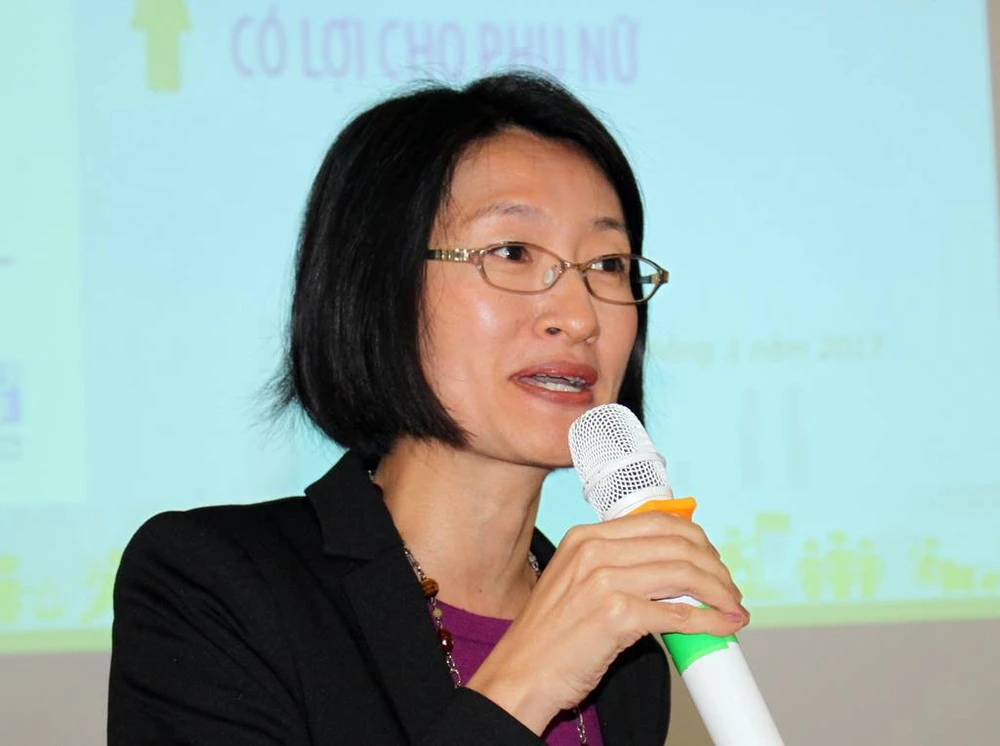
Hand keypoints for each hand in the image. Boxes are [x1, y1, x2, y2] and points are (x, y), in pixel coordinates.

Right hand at [466, 511, 746, 734]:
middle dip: (714, 566)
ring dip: (719, 592)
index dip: (696, 540)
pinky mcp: (615, 615)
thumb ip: (617, 567)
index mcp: (585, 537)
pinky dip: (710, 620)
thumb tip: (674, 573)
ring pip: (684, 574)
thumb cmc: (549, 638)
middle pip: (677, 544)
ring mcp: (603, 580)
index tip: (712, 561)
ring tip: (733, 608)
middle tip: (729, 589)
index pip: (657, 522)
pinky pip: (678, 613)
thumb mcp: (576, 584)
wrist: (520, 674)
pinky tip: (723, 626)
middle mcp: (593, 550)